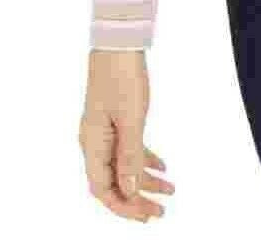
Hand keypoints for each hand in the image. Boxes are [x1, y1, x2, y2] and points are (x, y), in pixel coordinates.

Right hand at [79, 50, 173, 222]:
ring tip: (169, 191)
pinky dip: (144, 160)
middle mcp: (93, 141)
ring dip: (144, 181)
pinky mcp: (114, 120)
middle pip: (113, 182)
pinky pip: (127, 149)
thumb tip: (130, 190)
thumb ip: (130, 157)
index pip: (103, 189)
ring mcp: (103, 131)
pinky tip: (163, 167)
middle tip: (160, 212)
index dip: (124, 206)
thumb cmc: (121, 77)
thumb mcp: (131, 119)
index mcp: (91, 144)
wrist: (118, 44)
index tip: (146, 215)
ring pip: (122, 166)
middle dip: (136, 199)